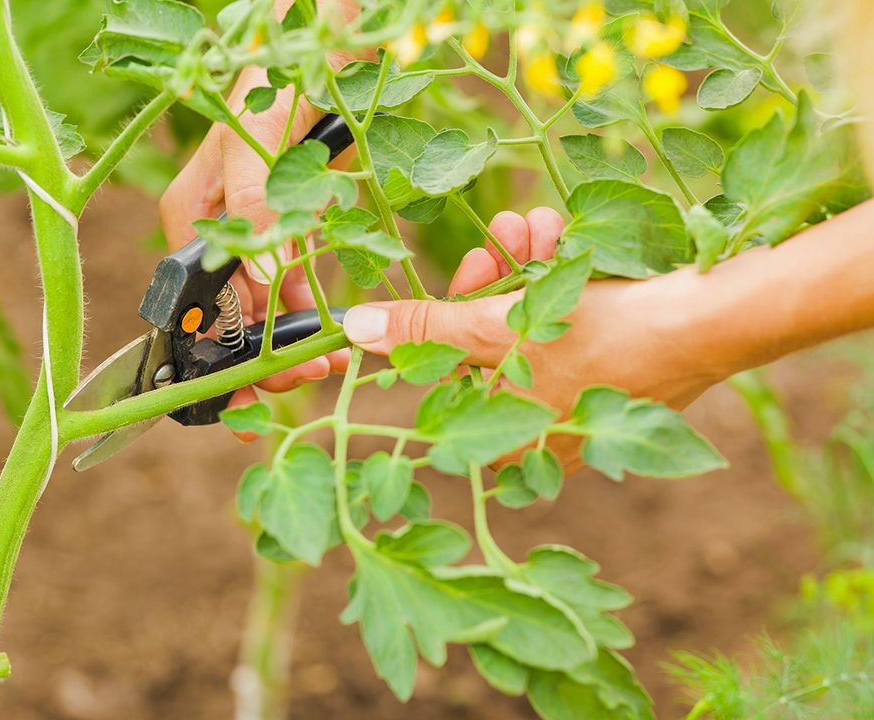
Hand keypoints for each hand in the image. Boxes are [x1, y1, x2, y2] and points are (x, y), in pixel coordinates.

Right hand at [160, 66, 353, 440]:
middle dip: (263, 356)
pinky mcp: (287, 229)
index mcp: (190, 222)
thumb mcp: (254, 146)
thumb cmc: (272, 88)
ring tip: (330, 362)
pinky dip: (311, 310)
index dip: (222, 354)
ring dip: (293, 341)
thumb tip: (263, 284)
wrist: (316, 51)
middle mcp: (215, 236)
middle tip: (306, 377)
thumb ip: (256, 213)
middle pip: (230, 317)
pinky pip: (294, 283)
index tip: (252, 388)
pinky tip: (334, 333)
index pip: (196, 306)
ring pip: (265, 308)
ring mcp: (251, 235)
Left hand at [342, 207, 728, 469]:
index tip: (456, 277)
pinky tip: (562, 232)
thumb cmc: (602, 339)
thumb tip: (351, 332)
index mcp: (506, 441)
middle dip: (491, 281)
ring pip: (528, 325)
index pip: (448, 381)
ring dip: (525, 266)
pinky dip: (560, 277)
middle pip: (487, 347)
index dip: (443, 323)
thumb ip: (424, 330)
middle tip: (500, 236)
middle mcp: (539, 429)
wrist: (710, 324)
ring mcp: (577, 399)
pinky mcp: (609, 366)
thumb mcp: (498, 330)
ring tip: (536, 223)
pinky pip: (567, 320)